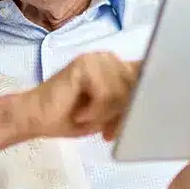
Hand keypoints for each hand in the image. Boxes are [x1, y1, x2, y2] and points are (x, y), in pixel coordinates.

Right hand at [14, 52, 140, 140]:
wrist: (37, 117)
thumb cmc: (72, 117)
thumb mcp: (109, 113)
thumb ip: (129, 103)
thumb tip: (153, 104)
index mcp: (117, 67)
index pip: (146, 73)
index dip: (151, 90)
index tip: (151, 110)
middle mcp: (109, 58)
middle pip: (137, 86)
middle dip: (124, 113)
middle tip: (107, 130)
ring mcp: (96, 59)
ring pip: (122, 92)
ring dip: (106, 114)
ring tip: (88, 119)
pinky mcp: (84, 65)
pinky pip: (106, 94)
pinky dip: (95, 111)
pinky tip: (81, 114)